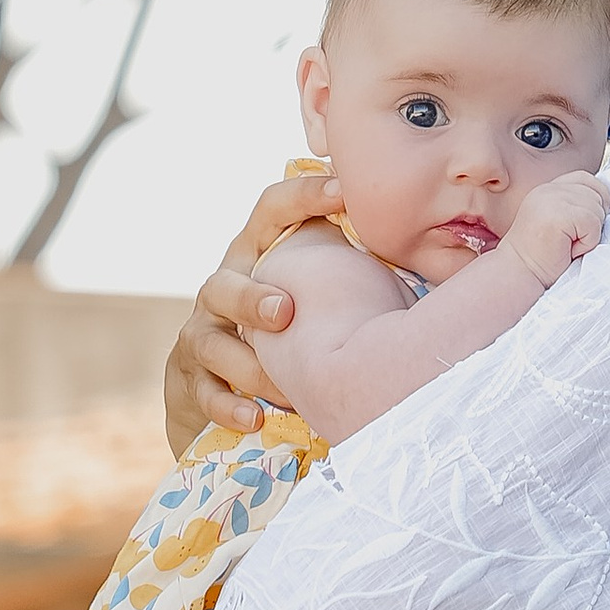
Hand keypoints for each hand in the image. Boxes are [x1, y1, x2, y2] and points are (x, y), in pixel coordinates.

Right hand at [164, 176, 346, 446]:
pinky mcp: (191, 381)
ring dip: (249, 365)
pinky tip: (254, 417)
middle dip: (252, 297)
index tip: (344, 192)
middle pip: (224, 283)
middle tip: (285, 312)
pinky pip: (205, 392)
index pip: (270, 211)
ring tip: (280, 388)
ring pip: (210, 342)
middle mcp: (222, 289)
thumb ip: (342, 265)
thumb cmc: (286, 329)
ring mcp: (202, 335)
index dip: (304, 196)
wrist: (216, 386)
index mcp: (255, 256)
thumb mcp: (308, 290)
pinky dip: (229, 405)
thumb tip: (419, 242)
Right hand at [507, 171, 609, 289]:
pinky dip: (587, 242)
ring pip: (597, 209)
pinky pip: (592, 223)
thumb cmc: (543, 258)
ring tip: (567, 246)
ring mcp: (551, 199)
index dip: (596, 201)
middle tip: (571, 241)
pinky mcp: (558, 215)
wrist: (519, 276)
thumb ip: (577, 206)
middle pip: (597, 193)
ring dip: (590, 235)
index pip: (587, 180)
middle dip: (594, 221)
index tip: (584, 227)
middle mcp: (549, 189)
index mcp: (549, 189)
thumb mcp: (561, 223)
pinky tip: (568, 250)